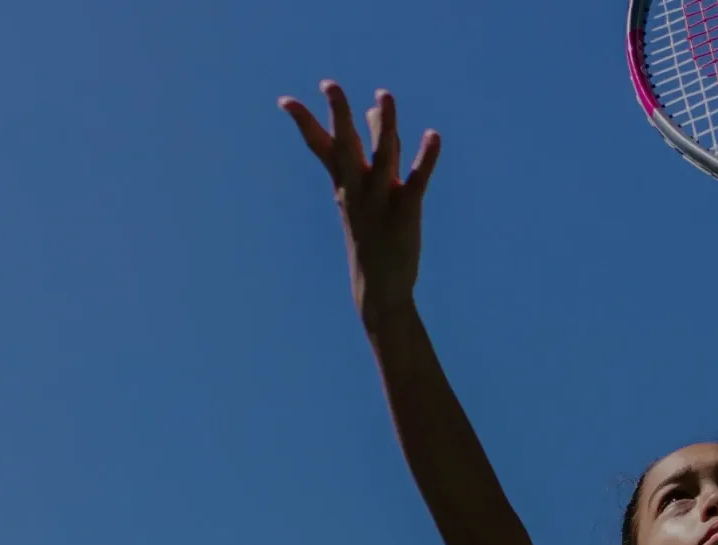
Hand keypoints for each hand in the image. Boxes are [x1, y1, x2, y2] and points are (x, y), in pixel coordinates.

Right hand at [279, 80, 441, 324]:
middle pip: (345, 145)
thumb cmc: (372, 236)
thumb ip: (373, 151)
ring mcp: (381, 200)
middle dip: (337, 115)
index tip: (285, 100)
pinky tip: (432, 135)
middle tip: (329, 84)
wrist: (380, 287)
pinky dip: (425, 157)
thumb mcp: (366, 193)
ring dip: (384, 125)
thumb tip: (374, 113)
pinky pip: (416, 179)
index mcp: (344, 185)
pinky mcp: (406, 211)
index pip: (321, 148)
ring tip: (384, 95)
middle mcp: (358, 190)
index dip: (303, 123)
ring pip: (382, 155)